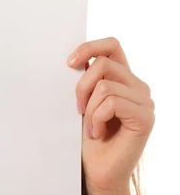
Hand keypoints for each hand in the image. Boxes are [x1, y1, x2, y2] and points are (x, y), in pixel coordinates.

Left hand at [68, 37, 154, 194]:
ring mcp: (145, 102)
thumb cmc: (89, 136)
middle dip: (81, 86)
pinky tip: (98, 133)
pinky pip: (111, 103)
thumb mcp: (84, 100)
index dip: (89, 47)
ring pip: (104, 85)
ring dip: (89, 109)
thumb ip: (87, 78)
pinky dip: (96, 119)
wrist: (98, 170)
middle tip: (78, 109)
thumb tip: (72, 59)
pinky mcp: (145, 117)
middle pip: (103, 63)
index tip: (69, 63)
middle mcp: (138, 86)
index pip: (111, 45)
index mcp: (124, 78)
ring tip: (90, 127)